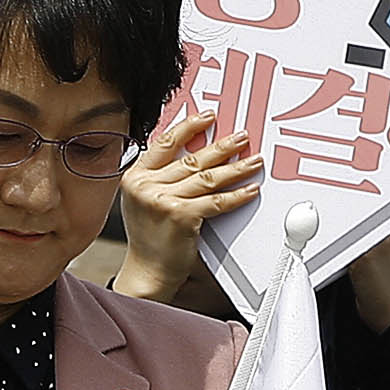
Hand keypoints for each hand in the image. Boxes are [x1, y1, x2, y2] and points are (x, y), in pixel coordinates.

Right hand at [108, 111, 261, 300]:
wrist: (147, 271)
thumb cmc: (150, 239)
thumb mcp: (146, 200)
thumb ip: (163, 178)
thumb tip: (195, 155)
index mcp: (136, 177)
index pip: (165, 143)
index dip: (189, 127)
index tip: (207, 118)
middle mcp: (146, 186)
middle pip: (191, 158)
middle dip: (222, 146)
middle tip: (241, 138)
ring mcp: (162, 200)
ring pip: (207, 177)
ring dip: (235, 168)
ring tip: (253, 161)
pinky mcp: (181, 216)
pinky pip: (216, 201)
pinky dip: (236, 196)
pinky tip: (249, 190)